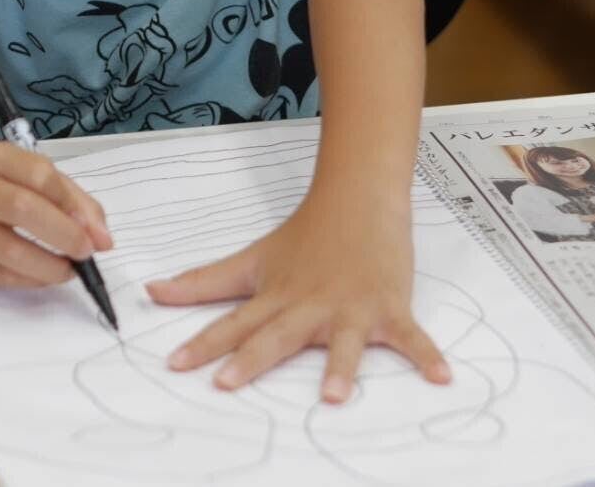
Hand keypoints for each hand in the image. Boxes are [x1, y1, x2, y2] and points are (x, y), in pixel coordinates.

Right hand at [0, 141, 111, 286]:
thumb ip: (71, 198)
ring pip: (9, 251)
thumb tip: (102, 237)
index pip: (39, 175)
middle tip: (87, 252)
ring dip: (49, 266)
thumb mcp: (30, 172)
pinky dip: (28, 280)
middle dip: (64, 235)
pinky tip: (44, 275)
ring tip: (70, 270)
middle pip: (22, 209)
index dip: (72, 204)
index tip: (97, 231)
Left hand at [144, 191, 449, 403]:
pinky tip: (441, 376)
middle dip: (253, 358)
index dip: (203, 343)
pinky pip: (410, 336)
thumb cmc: (304, 235)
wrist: (358, 197)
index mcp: (276, 297)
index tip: (175, 364)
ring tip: (333, 397)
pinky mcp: (388, 306)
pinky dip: (427, 354)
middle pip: (277, 335)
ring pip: (344, 341)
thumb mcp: (251, 260)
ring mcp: (351, 307)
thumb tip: (153, 291)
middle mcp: (309, 306)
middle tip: (228, 382)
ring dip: (341, 366)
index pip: (233, 323)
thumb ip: (203, 282)